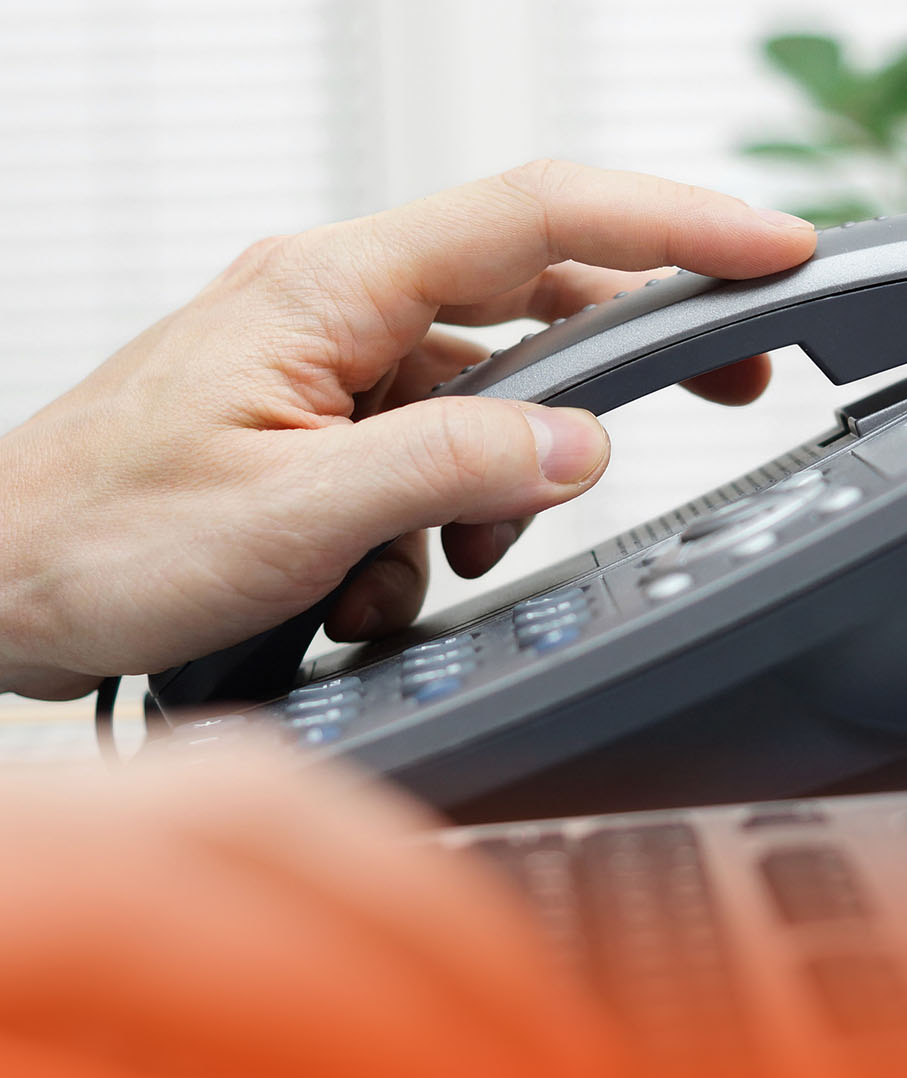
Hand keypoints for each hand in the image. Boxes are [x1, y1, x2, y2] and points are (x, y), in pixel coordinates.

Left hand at [0, 160, 813, 698]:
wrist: (0, 587)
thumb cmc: (99, 539)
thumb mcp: (292, 514)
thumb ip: (447, 468)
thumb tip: (573, 447)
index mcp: (328, 290)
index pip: (537, 221)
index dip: (670, 228)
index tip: (765, 250)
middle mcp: (329, 311)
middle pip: (524, 307)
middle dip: (612, 371)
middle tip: (712, 401)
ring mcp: (316, 373)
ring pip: (471, 410)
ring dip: (480, 496)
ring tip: (411, 566)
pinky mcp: (303, 434)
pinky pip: (412, 463)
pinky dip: (415, 532)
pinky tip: (354, 586)